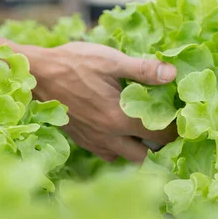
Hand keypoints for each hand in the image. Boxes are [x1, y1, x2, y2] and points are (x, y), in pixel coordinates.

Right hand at [29, 42, 177, 162]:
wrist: (37, 74)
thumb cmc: (74, 64)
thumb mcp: (110, 60)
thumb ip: (143, 70)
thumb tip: (172, 74)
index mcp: (120, 118)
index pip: (160, 135)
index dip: (175, 129)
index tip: (181, 119)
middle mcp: (109, 137)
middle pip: (146, 156)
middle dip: (160, 147)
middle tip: (167, 128)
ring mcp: (94, 142)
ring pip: (126, 158)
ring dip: (140, 149)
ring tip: (146, 130)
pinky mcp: (83, 141)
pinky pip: (108, 154)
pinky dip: (119, 148)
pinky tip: (120, 130)